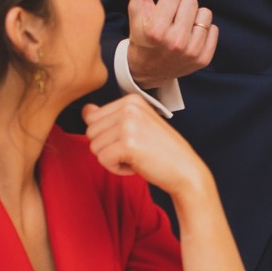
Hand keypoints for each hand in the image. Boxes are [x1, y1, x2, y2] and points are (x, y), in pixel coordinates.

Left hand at [83, 96, 211, 201]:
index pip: (93, 118)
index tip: (133, 140)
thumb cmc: (162, 151)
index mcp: (131, 100)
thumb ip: (110, 117)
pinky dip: (117, 169)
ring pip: (94, 147)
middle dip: (108, 147)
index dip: (109, 136)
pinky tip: (137, 165)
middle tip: (135, 150)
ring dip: (113, 159)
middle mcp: (129, 108)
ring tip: (137, 157)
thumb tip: (86, 110)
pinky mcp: (127, 144)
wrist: (186, 170)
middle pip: (90, 132)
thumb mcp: (136, 126)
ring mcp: (128, 124)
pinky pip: (103, 160)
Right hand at [124, 0, 217, 87]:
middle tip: (170, 22)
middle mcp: (175, 42)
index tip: (159, 15)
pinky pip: (214, 29)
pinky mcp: (203, 59)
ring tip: (181, 28)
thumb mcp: (137, 10)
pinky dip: (204, 31)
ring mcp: (191, 52)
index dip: (166, 2)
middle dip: (181, 8)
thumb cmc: (142, 34)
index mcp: (156, 30)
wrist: (147, 70)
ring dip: (194, 18)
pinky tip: (190, 38)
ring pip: (205, 14)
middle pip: (191, 2)